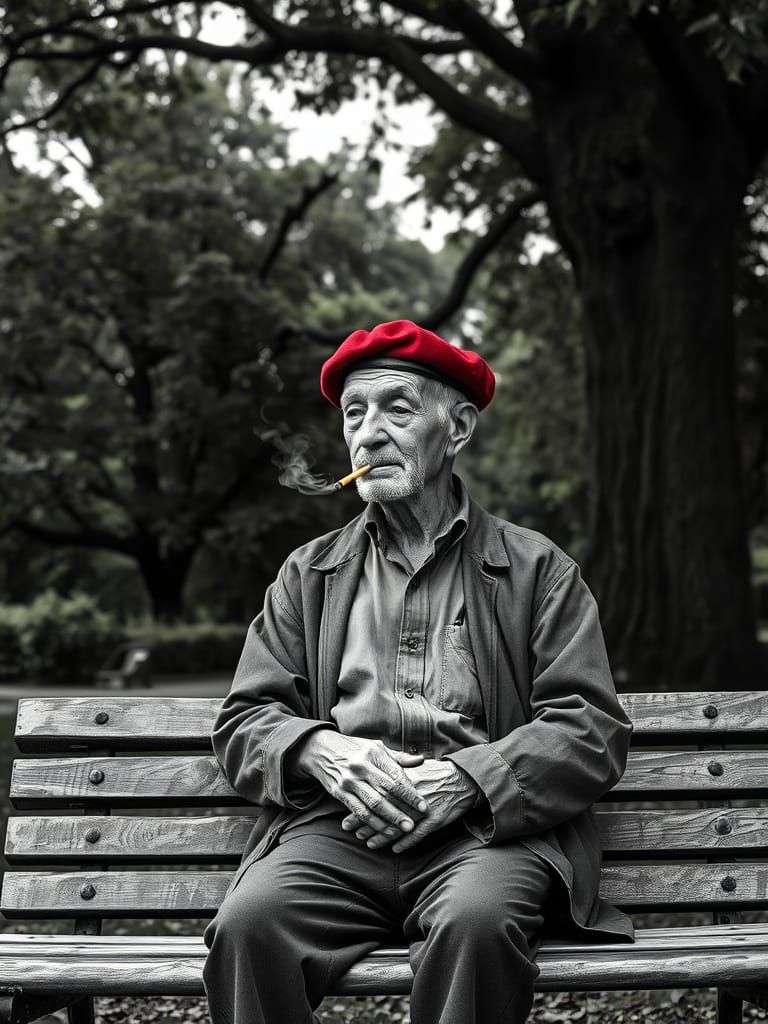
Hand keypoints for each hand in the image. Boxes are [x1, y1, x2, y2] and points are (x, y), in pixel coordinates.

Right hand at [291, 731, 426, 835]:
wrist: (322, 749)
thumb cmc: (355, 748)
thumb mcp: (376, 747)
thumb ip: (399, 757)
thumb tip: (421, 761)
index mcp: (374, 753)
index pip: (396, 776)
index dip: (411, 794)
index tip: (423, 806)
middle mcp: (361, 766)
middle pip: (386, 792)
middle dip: (402, 809)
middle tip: (415, 824)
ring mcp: (349, 780)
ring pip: (372, 803)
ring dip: (389, 819)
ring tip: (402, 830)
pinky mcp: (339, 792)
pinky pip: (358, 811)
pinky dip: (372, 823)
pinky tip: (383, 830)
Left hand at [341, 759, 478, 852]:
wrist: (464, 779)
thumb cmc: (437, 773)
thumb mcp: (414, 767)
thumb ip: (394, 773)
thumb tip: (373, 779)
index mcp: (403, 779)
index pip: (374, 795)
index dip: (359, 806)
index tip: (346, 815)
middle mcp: (409, 794)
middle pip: (381, 811)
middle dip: (363, 822)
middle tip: (349, 830)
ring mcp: (422, 808)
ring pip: (396, 825)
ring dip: (381, 836)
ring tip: (369, 843)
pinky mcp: (435, 819)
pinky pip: (418, 834)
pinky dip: (406, 843)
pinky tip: (395, 850)